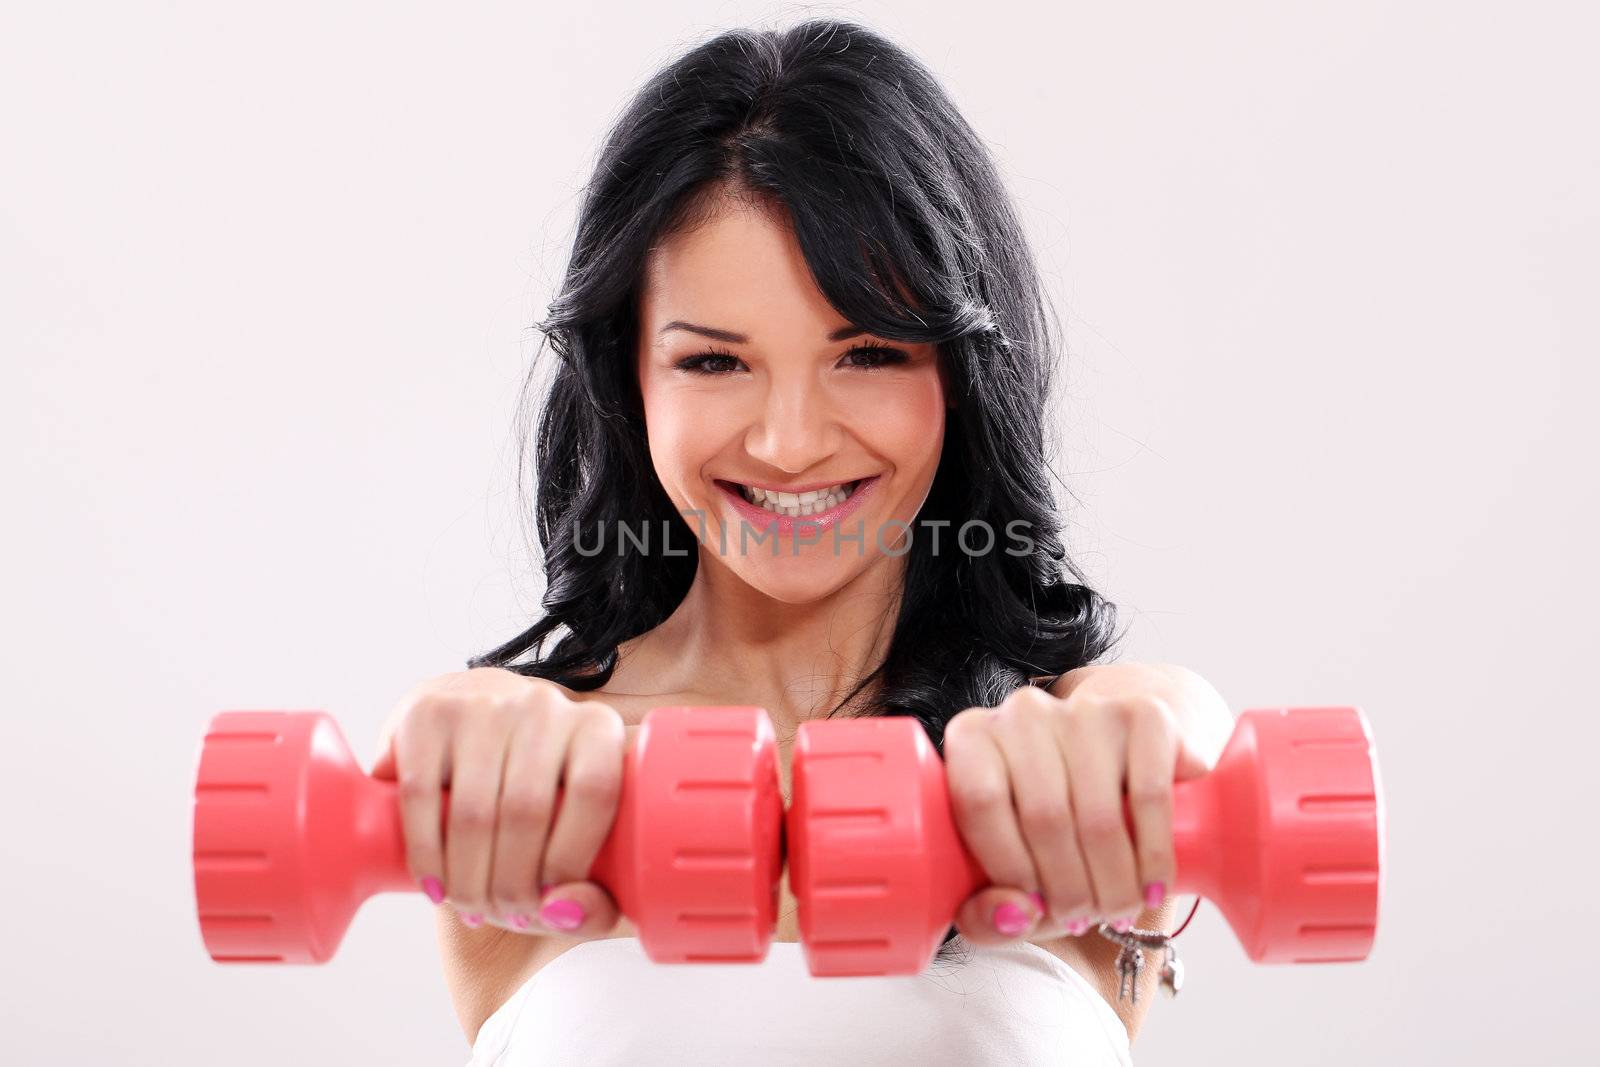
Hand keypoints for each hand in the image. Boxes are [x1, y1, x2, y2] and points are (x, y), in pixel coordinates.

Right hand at [370, 666, 625, 938]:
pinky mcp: (426, 715)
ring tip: (472, 908)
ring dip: (469, 882)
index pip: (594, 792)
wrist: (470, 731)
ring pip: (473, 813)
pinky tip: (436, 889)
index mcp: (597, 728)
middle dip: (511, 886)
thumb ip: (596, 896)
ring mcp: (482, 705)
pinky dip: (427, 856)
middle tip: (504, 915)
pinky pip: (421, 796)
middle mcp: (543, 706)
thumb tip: (563, 911)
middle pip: (526, 811)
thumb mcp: (578, 840)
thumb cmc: (537, 801)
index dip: (570, 859)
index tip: (550, 902)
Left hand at [942, 663, 1216, 945]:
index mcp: (972, 738)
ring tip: (1116, 910)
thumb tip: (1015, 915)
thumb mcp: (1003, 877)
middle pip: (1045, 815)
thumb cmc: (1045, 830)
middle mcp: (1023, 713)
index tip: (1033, 908)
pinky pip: (1150, 797)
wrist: (1118, 764)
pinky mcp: (1144, 716)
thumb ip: (986, 914)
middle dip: (1069, 890)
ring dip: (1113, 884)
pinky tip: (1151, 889)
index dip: (1009, 868)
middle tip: (1084, 919)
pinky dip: (1153, 857)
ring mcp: (1085, 710)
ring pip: (1099, 816)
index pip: (980, 802)